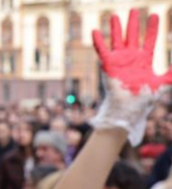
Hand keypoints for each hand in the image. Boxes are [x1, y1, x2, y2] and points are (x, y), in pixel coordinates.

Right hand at [91, 9, 171, 144]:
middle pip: (132, 36)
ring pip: (117, 40)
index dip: (153, 28)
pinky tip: (95, 31)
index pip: (150, 40)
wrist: (128, 109)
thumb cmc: (144, 99)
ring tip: (115, 15)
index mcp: (144, 61)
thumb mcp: (163, 84)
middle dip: (134, 23)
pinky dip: (98, 41)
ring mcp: (119, 61)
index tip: (155, 15)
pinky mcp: (108, 65)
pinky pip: (102, 51)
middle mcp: (131, 58)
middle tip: (135, 10)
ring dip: (116, 28)